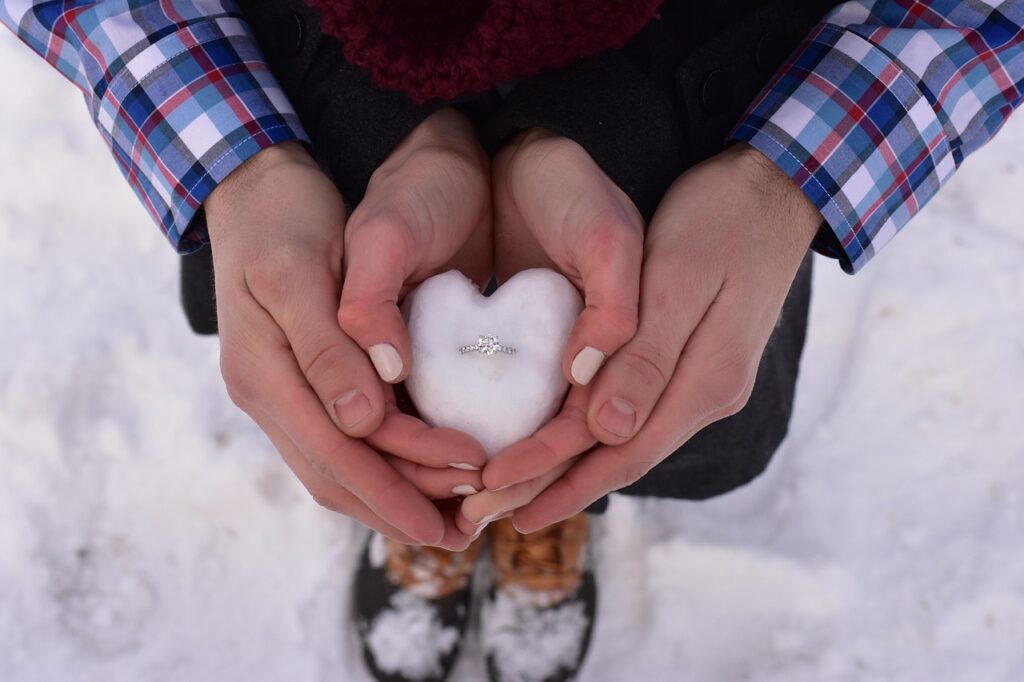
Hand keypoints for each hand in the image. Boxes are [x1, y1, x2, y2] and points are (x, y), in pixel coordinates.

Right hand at [206, 110, 490, 548]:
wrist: (256, 186)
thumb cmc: (282, 217)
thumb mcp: (301, 271)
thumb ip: (327, 348)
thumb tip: (362, 425)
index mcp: (263, 373)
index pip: (335, 452)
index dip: (395, 486)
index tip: (453, 509)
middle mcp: (268, 394)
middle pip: (336, 474)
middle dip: (400, 507)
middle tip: (464, 532)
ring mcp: (282, 391)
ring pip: (337, 467)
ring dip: (394, 495)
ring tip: (452, 516)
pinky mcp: (301, 381)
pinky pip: (341, 441)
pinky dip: (383, 464)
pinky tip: (423, 471)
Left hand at [479, 143, 821, 532]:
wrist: (774, 188)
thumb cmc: (722, 221)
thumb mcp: (681, 280)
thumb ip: (649, 357)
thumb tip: (608, 432)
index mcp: (704, 382)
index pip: (621, 451)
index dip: (556, 478)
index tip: (495, 496)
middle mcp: (704, 394)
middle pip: (618, 458)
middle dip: (550, 487)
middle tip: (483, 512)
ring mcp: (699, 381)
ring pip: (622, 439)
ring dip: (565, 467)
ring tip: (508, 490)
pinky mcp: (689, 361)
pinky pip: (631, 411)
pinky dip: (587, 433)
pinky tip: (555, 439)